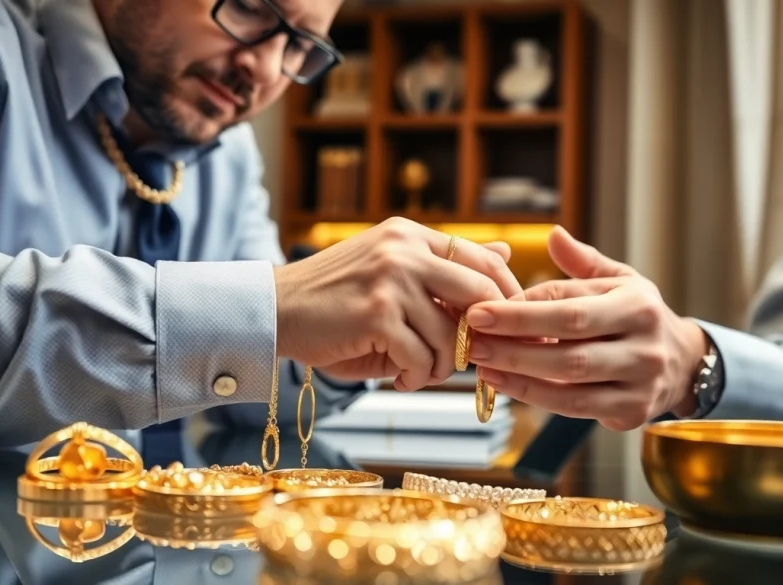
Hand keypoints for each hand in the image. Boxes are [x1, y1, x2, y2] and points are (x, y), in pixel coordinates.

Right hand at [274, 217, 521, 390]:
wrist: (274, 309)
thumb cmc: (334, 299)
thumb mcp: (392, 271)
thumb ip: (445, 268)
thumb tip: (507, 255)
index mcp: (411, 235)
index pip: (484, 260)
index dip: (506, 297)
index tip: (507, 328)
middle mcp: (405, 249)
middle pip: (481, 294)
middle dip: (487, 335)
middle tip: (476, 360)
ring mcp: (391, 279)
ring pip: (451, 335)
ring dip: (442, 367)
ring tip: (419, 375)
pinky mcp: (377, 314)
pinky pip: (421, 357)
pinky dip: (416, 377)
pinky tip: (398, 380)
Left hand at [465, 226, 708, 429]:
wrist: (682, 363)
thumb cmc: (636, 315)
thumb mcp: (620, 281)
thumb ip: (584, 262)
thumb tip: (553, 234)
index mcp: (637, 303)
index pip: (570, 305)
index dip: (522, 309)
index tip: (480, 310)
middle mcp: (643, 343)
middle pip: (570, 345)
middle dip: (515, 341)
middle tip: (472, 338)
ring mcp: (640, 382)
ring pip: (571, 381)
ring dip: (519, 373)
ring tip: (481, 362)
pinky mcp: (631, 412)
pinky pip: (575, 408)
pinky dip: (535, 397)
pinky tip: (504, 383)